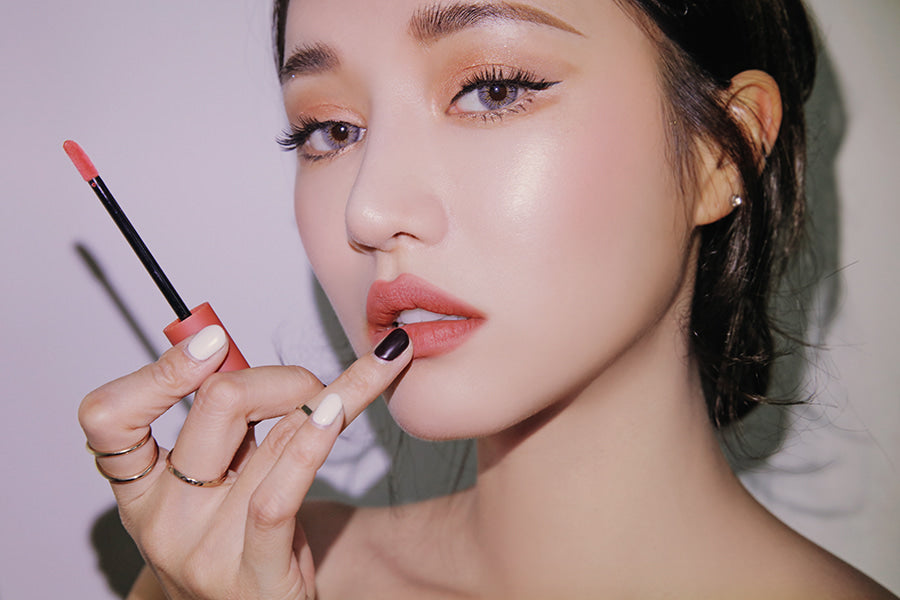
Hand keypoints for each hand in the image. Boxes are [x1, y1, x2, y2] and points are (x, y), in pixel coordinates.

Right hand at [79, 325, 411, 598]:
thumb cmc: (243, 544)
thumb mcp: (214, 484)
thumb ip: (221, 428)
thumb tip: (236, 350)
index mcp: (139, 488)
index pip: (108, 418)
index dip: (159, 372)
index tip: (213, 342)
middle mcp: (162, 517)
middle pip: (213, 409)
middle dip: (274, 378)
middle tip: (309, 387)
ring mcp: (204, 548)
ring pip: (267, 439)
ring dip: (325, 397)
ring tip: (364, 380)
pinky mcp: (254, 573)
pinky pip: (280, 492)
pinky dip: (315, 441)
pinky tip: (340, 410)